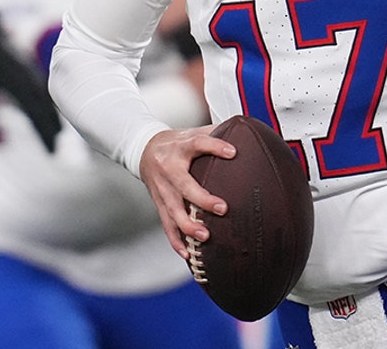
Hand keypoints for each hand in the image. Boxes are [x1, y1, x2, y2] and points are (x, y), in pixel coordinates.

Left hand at [0, 11, 60, 151]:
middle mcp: (27, 77)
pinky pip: (42, 89)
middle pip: (44, 108)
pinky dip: (47, 102)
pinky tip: (48, 111)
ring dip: (52, 115)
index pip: (34, 113)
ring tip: (57, 134)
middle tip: (56, 149)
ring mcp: (30, 71)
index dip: (43, 133)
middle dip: (50, 129)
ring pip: (46, 98)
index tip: (50, 149)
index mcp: (15, 82)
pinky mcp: (28, 68)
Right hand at [138, 126, 234, 258]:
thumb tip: (244, 135)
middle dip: (202, 199)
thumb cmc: (174, 143)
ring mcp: (162, 188)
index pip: (198, 144)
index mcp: (179, 148)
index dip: (214, 147)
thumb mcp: (191, 132)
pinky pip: (166, 224)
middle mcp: (168, 169)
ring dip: (188, 226)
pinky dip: (175, 240)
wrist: (142, 149)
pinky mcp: (159, 203)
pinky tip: (186, 253)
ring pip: (173, 210)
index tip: (232, 152)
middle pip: (184, 185)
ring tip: (205, 236)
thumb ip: (214, 134)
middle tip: (222, 209)